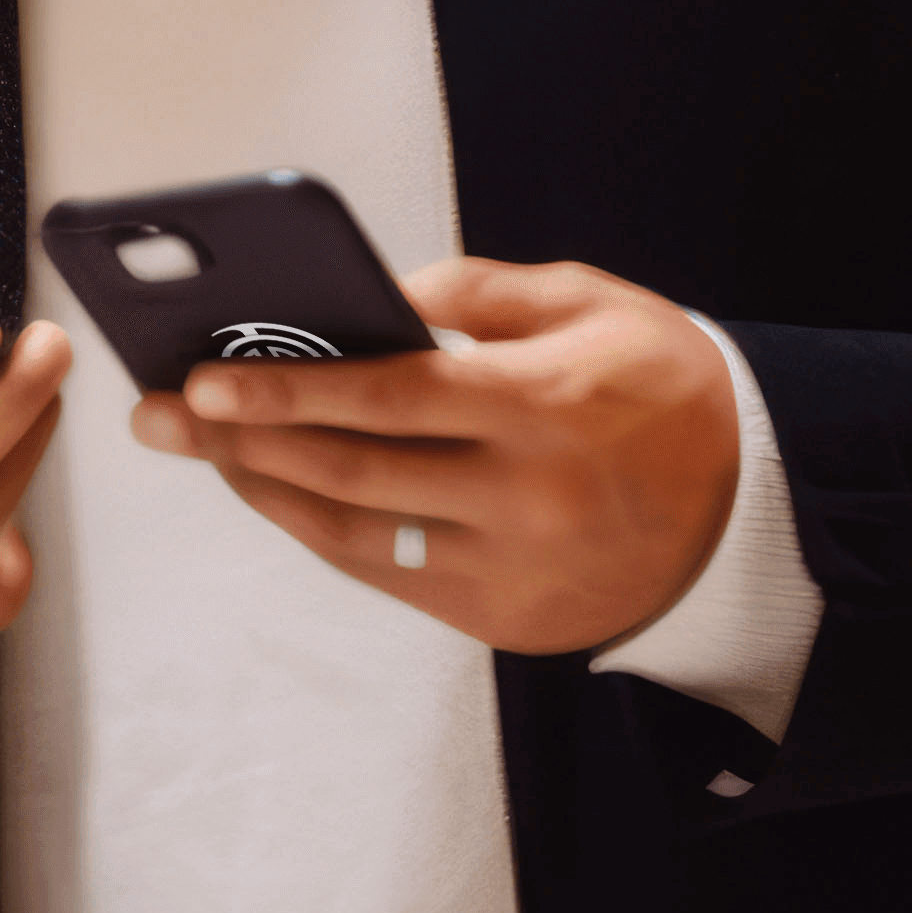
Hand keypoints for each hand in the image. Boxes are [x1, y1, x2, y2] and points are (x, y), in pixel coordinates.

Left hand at [137, 257, 736, 652]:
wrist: (753, 512)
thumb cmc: (663, 386)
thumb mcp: (595, 303)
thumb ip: (484, 292)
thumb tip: (379, 294)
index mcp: (545, 407)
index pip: (389, 398)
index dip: (286, 393)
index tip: (200, 382)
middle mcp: (528, 499)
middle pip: (352, 474)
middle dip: (241, 444)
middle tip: (158, 419)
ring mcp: (517, 570)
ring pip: (357, 536)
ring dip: (267, 494)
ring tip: (202, 453)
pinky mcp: (508, 621)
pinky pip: (390, 576)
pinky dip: (325, 533)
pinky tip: (278, 494)